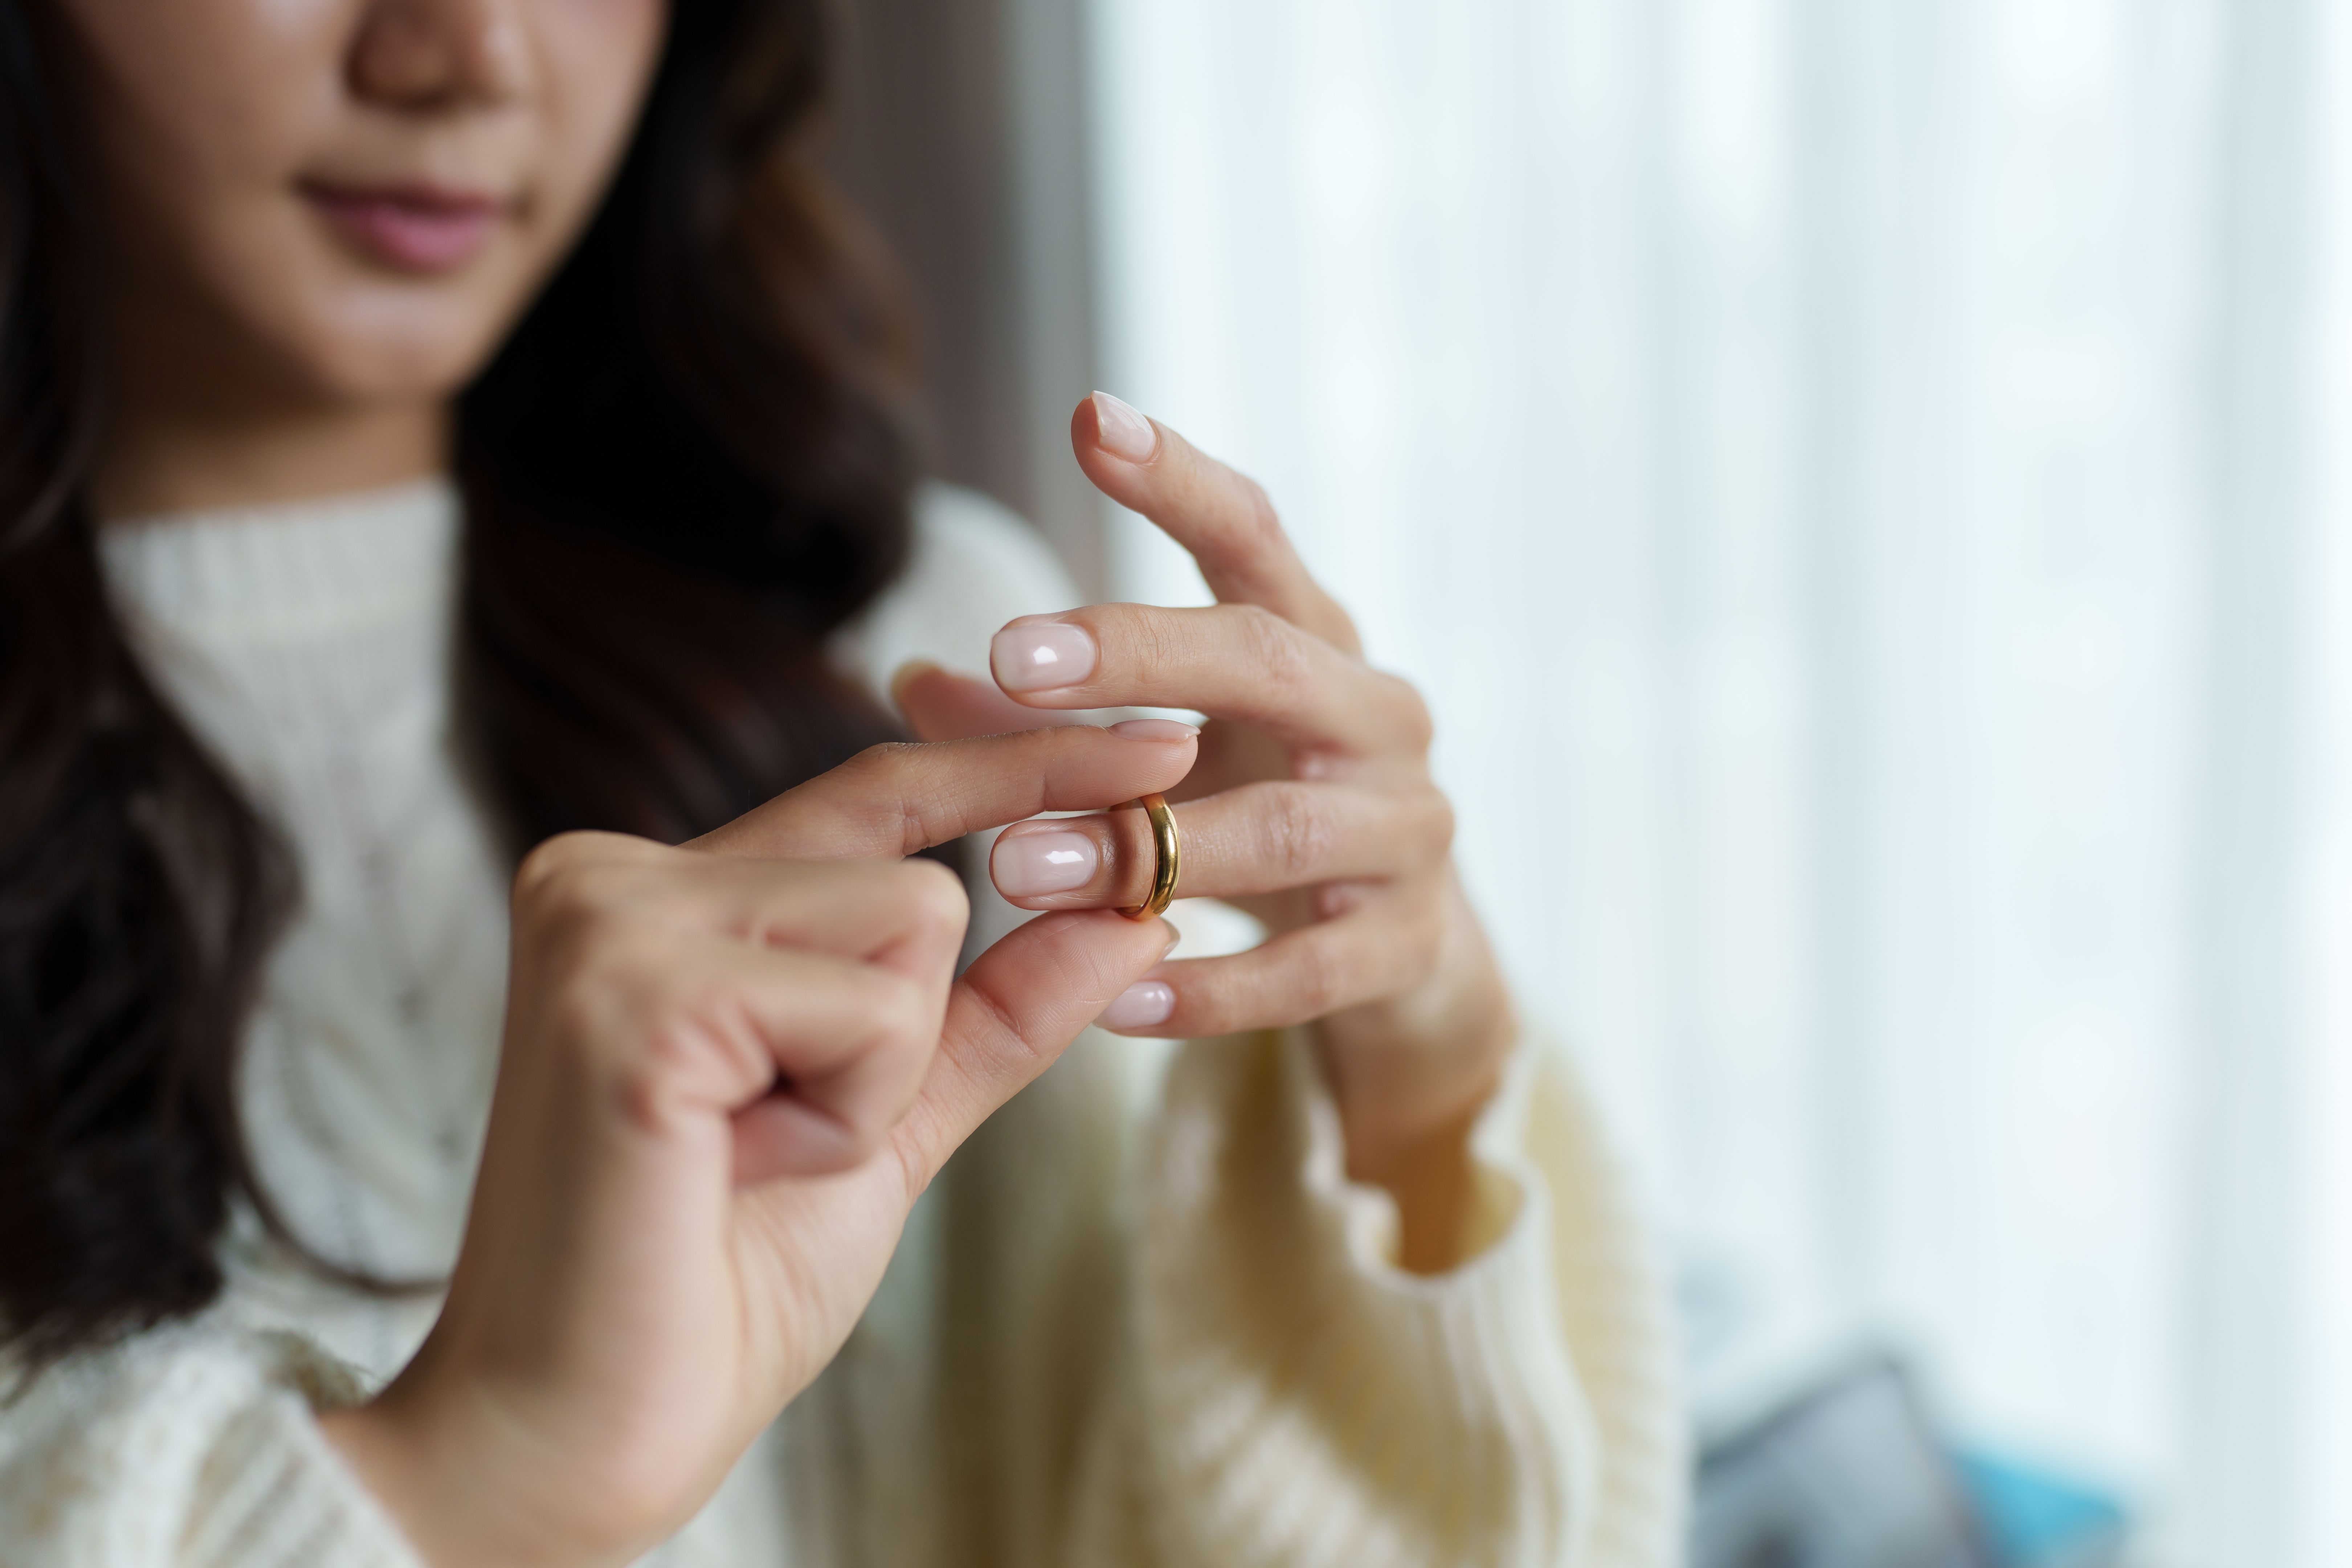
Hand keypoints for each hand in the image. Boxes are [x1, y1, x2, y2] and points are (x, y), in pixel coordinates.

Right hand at [323, 722, 1196, 1567]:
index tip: (1161, 747)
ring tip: (746, 1156)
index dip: (1023, 766)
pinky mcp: (629, 996)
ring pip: (911, 921)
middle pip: (916, 877)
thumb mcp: (890, 1112)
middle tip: (766, 1143)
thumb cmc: (717, 1278)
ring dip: (873, 1079)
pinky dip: (841, 1116)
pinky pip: (871, 1009)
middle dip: (900, 1037)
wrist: (583, 1431)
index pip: (881, 787)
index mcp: (656, 887)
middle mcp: (611, 873)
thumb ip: (999, 1007)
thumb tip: (1132, 908)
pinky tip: (729, 1171)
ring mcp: (608, 922)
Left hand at [894, 394, 1515, 1270]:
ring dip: (1147, 847)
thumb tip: (908, 677)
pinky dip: (1213, 990)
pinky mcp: (1409, 945)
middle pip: (1267, 659)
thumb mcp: (1174, 755)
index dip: (1180, 478)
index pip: (1256, 537)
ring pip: (1281, 826)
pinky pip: (1311, 971)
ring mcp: (1407, 831)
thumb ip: (1048, 723)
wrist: (1406, 957)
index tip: (1091, 419)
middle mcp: (1379, 715)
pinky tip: (1115, 1003)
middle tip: (1012, 657)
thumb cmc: (1263, 813)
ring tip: (1018, 868)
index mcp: (1317, 644)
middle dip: (1140, 655)